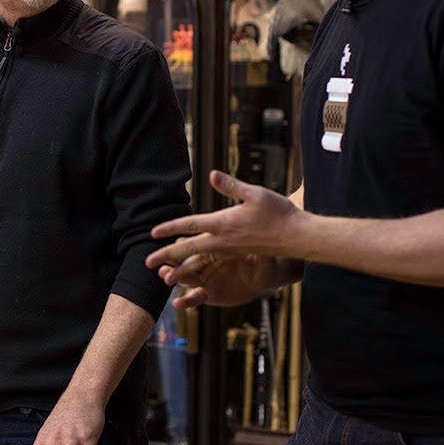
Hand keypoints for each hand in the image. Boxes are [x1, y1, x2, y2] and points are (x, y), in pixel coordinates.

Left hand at [147, 170, 299, 266]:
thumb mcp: (255, 194)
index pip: (190, 225)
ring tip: (163, 270)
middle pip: (188, 248)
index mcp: (224, 223)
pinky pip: (211, 260)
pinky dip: (197, 263)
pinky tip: (189, 263)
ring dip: (179, 263)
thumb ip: (231, 185)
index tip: (152, 232)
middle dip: (166, 255)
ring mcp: (229, 250)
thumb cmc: (278, 213)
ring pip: (198, 257)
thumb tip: (211, 174)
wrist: (297, 237)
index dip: (170, 228)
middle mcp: (223, 240)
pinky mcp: (236, 254)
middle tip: (146, 262)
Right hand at [155, 250, 271, 308]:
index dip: (184, 245)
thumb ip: (259, 249)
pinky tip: (177, 303)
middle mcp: (206, 262)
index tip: (174, 245)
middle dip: (172, 264)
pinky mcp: (209, 294)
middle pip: (184, 262)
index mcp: (215, 248)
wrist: (265, 276)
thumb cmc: (264, 259)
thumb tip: (260, 242)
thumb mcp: (263, 253)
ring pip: (185, 278)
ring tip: (166, 279)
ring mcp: (206, 279)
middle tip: (163, 268)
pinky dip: (186, 301)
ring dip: (174, 277)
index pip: (195, 245)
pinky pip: (195, 298)